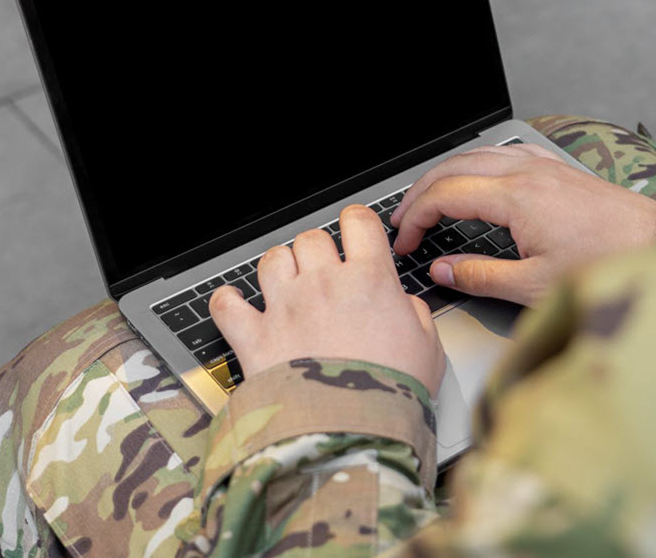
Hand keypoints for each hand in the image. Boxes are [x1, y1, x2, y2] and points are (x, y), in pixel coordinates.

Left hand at [209, 205, 445, 395]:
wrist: (352, 432)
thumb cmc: (392, 396)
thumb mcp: (429, 350)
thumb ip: (414, 315)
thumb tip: (403, 305)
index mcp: (370, 281)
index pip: (358, 222)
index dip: (358, 224)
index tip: (357, 234)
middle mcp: (323, 285)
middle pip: (311, 239)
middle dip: (319, 251)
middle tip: (325, 273)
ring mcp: (285, 307)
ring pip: (272, 260)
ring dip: (280, 268)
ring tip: (288, 286)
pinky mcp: (254, 337)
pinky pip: (226, 305)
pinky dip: (227, 301)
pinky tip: (235, 303)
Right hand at [389, 143, 655, 306]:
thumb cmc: (607, 264)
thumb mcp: (535, 285)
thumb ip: (480, 276)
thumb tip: (443, 271)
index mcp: (516, 197)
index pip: (445, 194)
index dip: (416, 217)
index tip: (405, 242)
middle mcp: (528, 172)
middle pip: (455, 166)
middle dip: (421, 191)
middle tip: (405, 221)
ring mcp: (545, 166)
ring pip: (479, 154)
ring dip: (448, 174)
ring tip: (430, 199)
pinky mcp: (559, 170)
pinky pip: (508, 153)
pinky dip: (480, 164)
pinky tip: (479, 179)